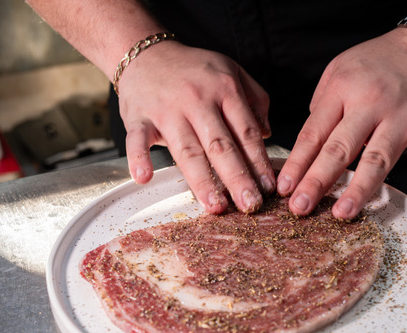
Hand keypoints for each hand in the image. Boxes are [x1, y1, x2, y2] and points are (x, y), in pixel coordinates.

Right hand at [117, 41, 274, 213]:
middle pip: (221, 145)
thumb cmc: (193, 69)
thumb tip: (268, 134)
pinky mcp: (139, 118)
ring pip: (187, 150)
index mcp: (224, 90)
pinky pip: (138, 139)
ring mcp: (167, 110)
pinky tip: (144, 177)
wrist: (146, 54)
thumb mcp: (232, 72)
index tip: (268, 187)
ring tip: (215, 205)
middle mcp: (198, 100)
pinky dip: (138, 157)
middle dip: (238, 177)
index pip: (246, 131)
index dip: (259, 161)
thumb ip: (256, 99)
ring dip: (202, 180)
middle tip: (250, 205)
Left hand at [277, 28, 406, 218]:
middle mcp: (371, 103)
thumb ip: (322, 106)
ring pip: (380, 156)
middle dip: (317, 180)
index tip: (284, 188)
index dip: (297, 163)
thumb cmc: (378, 61)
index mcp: (343, 90)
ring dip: (361, 187)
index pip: (314, 133)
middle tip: (301, 207)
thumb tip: (311, 146)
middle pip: (340, 148)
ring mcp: (404, 113)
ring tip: (344, 211)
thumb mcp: (338, 70)